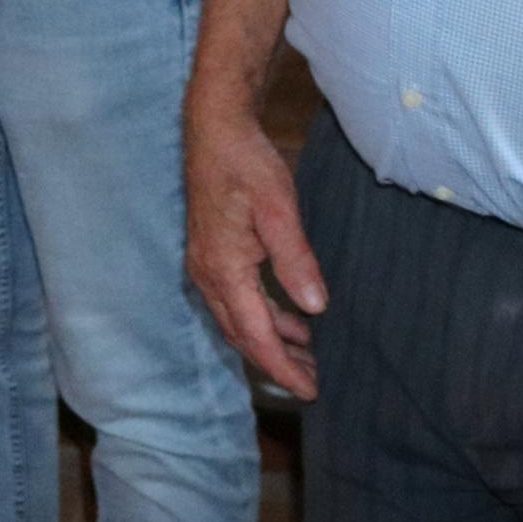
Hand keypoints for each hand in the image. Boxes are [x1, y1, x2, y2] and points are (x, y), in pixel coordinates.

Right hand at [186, 92, 327, 399]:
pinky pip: (238, 301)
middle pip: (243, 336)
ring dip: (272, 341)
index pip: (255, 334)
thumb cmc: (246, 164)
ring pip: (239, 320)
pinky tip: (293, 318)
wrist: (215, 130)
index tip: (310, 391)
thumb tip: (315, 308)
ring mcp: (207, 265)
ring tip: (309, 357)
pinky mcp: (213, 254)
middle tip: (314, 384)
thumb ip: (296, 260)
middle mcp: (208, 275)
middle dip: (277, 363)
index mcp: (223, 270)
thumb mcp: (278, 209)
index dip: (282, 367)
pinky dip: (265, 318)